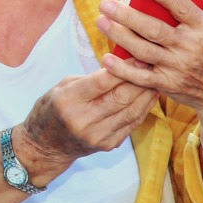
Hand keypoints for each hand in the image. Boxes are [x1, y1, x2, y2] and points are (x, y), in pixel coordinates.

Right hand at [12, 70, 157, 181]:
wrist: (46, 145)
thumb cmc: (53, 108)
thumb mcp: (63, 86)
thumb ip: (91, 79)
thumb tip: (121, 67)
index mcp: (69, 101)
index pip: (102, 82)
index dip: (122, 68)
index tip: (136, 57)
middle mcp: (84, 120)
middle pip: (120, 97)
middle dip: (138, 79)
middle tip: (151, 65)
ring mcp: (97, 135)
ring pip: (131, 111)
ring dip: (146, 94)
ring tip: (156, 79)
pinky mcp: (108, 144)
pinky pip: (132, 123)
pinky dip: (143, 108)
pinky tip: (149, 96)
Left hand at [96, 0, 202, 129]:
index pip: (184, 8)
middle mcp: (190, 47)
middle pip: (155, 30)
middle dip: (128, 16)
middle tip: (106, 4)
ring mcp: (178, 67)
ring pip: (144, 50)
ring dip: (120, 37)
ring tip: (102, 22)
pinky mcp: (168, 83)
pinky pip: (141, 78)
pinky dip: (123, 70)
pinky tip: (107, 59)